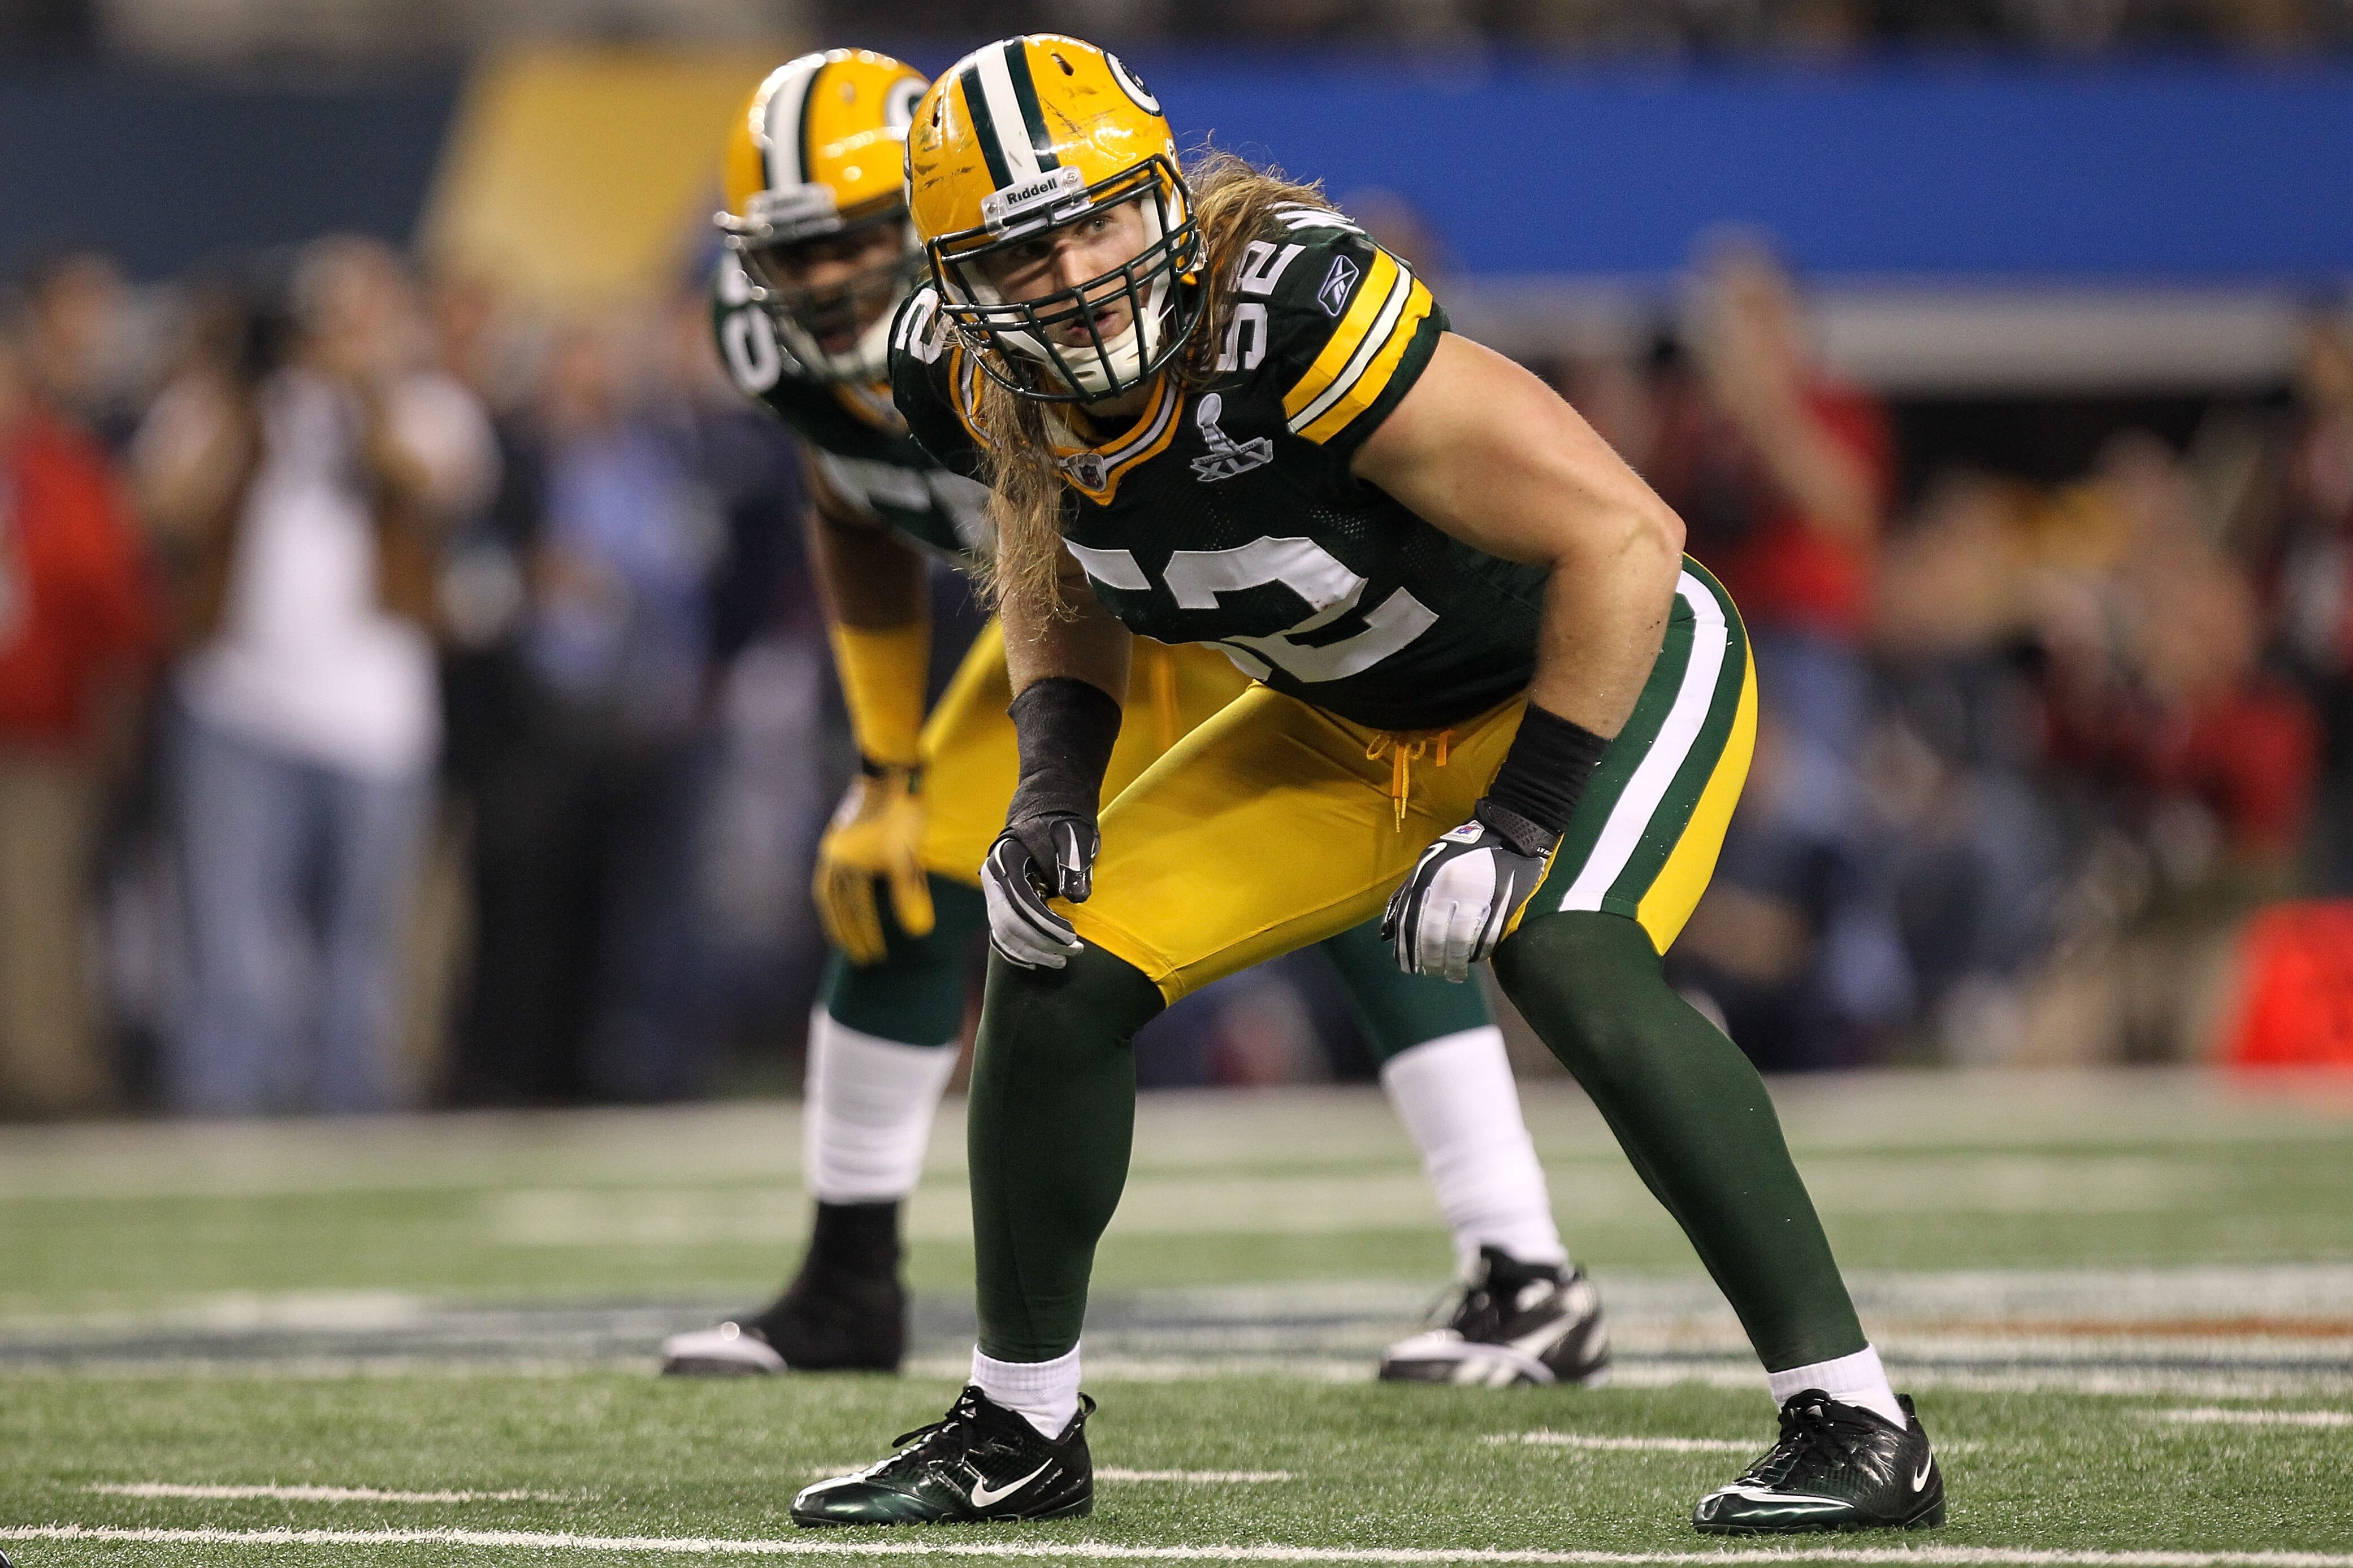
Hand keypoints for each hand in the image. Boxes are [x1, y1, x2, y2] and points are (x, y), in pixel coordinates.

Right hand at [812, 767, 934, 964]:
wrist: (891, 771)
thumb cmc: (902, 815)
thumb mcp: (907, 856)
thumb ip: (909, 894)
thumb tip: (918, 932)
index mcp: (847, 867)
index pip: (856, 912)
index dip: (866, 935)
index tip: (875, 957)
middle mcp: (834, 859)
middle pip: (837, 907)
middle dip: (848, 934)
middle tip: (859, 957)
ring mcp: (835, 846)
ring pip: (830, 890)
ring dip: (838, 916)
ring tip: (844, 936)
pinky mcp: (841, 833)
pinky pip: (834, 873)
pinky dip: (839, 893)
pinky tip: (850, 897)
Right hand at [980, 812, 1097, 969]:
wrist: (1042, 816)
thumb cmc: (1060, 826)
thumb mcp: (1072, 836)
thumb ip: (1074, 862)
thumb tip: (1076, 898)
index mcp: (1006, 860)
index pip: (1021, 903)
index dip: (1046, 925)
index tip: (1073, 937)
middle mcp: (993, 878)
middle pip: (1008, 923)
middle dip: (1041, 943)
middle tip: (1072, 952)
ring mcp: (993, 892)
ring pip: (1003, 934)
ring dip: (1031, 952)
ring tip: (1061, 961)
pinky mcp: (999, 903)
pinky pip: (1000, 934)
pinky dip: (1016, 952)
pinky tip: (1035, 963)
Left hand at [1381, 809, 1552, 981]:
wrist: (1508, 832)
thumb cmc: (1463, 850)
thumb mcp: (1428, 862)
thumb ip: (1408, 894)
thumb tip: (1388, 932)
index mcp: (1427, 877)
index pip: (1410, 922)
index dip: (1407, 950)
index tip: (1409, 968)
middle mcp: (1448, 887)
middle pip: (1433, 936)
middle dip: (1431, 961)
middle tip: (1433, 973)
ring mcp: (1476, 895)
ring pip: (1459, 941)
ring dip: (1454, 963)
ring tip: (1453, 974)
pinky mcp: (1501, 903)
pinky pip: (1486, 936)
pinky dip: (1478, 952)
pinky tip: (1473, 959)